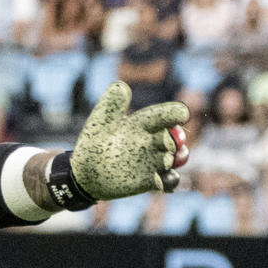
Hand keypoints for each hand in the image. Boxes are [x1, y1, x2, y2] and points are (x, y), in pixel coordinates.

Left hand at [69, 82, 190, 200]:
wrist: (86, 171)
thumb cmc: (94, 143)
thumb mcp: (101, 122)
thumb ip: (111, 105)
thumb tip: (121, 86)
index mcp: (145, 123)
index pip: (166, 115)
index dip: (175, 113)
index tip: (181, 114)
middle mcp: (155, 140)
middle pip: (175, 138)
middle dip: (175, 140)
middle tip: (168, 142)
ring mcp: (155, 160)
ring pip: (176, 158)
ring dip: (177, 158)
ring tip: (170, 159)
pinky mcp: (152, 179)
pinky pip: (169, 180)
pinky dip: (170, 180)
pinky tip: (162, 180)